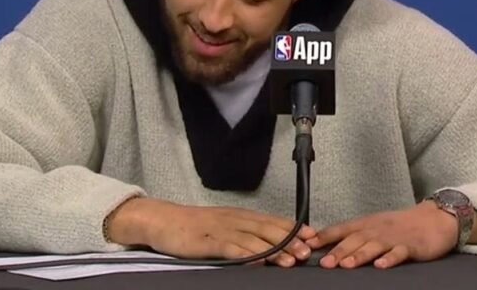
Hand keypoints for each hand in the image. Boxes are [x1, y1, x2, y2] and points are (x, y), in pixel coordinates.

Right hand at [106, 197, 314, 266]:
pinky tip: (257, 260)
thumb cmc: (195, 227)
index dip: (293, 228)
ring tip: (291, 260)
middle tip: (309, 251)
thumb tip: (271, 247)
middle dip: (290, 240)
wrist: (163, 221)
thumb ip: (245, 234)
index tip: (313, 236)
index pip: (272, 221)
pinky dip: (246, 254)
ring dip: (274, 249)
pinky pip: (230, 248)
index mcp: (240, 216)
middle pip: (268, 229)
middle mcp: (235, 219)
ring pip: (253, 239)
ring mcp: (221, 229)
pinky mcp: (207, 241)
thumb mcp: (224, 226)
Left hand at [306, 201, 457, 268]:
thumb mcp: (374, 225)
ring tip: (346, 265)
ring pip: (373, 246)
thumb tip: (323, 245)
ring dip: (359, 255)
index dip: (323, 236)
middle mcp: (377, 229)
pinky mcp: (411, 246)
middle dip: (338, 251)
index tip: (306, 243)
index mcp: (366, 224)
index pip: (341, 229)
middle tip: (324, 263)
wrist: (434, 219)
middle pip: (355, 239)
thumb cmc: (400, 225)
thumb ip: (352, 235)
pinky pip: (399, 253)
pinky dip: (390, 259)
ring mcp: (394, 237)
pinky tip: (381, 266)